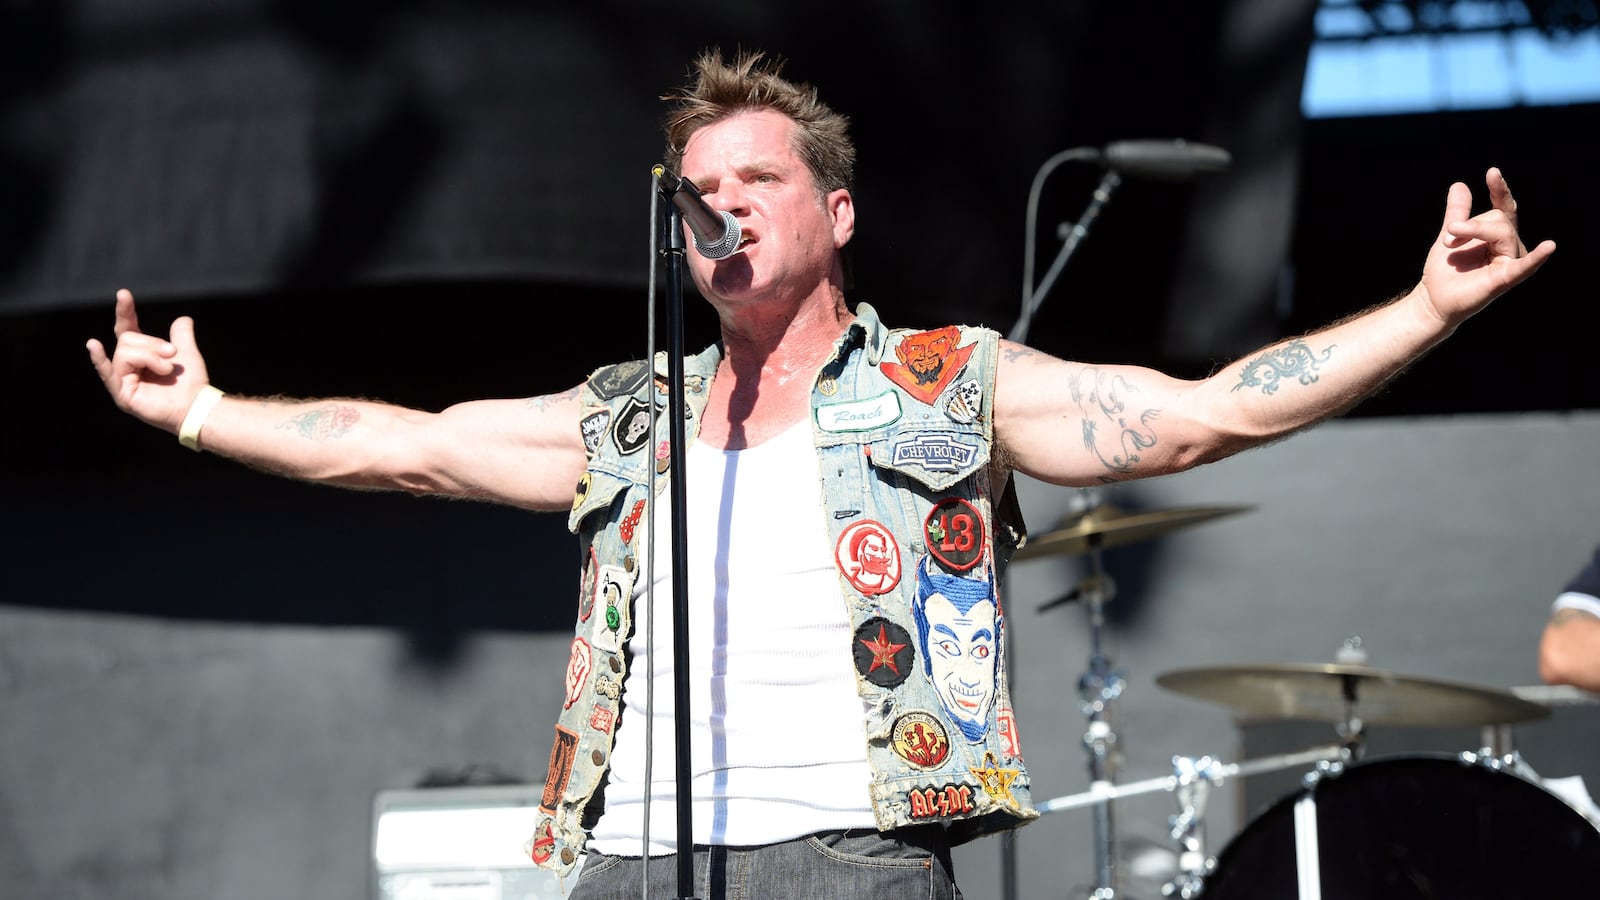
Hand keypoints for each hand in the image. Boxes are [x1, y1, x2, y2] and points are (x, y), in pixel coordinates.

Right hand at [86, 289, 212, 432]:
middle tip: (171, 354)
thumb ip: (182, 336)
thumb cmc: (191, 383)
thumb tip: (183, 319)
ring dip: (152, 357)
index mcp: (140, 354)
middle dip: (153, 344)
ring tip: (166, 370)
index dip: (125, 311)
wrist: (196, 404)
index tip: (124, 293)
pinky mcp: (122, 394)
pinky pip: (109, 373)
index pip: (127, 327)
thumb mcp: (186, 353)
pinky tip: (93, 345)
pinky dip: (100, 360)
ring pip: (125, 352)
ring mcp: (122, 379)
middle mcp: (127, 365)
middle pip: (127, 339)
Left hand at [1418, 167, 1555, 326]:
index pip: (1504, 208)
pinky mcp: (1506, 279)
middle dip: (1470, 224)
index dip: (1500, 190)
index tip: (1492, 172)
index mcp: (1498, 235)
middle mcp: (1509, 246)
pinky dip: (1536, 257)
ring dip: (1473, 232)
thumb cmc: (1446, 271)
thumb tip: (1460, 185)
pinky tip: (1549, 247)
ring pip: (1503, 232)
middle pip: (1500, 220)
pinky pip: (1524, 266)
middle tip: (1448, 237)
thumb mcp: (1450, 236)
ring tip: (1450, 244)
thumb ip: (1458, 212)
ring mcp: (1510, 262)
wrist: (1433, 300)